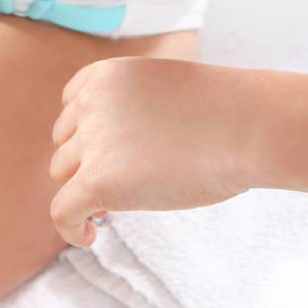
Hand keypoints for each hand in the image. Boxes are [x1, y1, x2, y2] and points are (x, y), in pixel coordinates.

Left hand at [47, 56, 253, 247]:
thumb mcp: (161, 88)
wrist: (244, 125)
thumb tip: (111, 153)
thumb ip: (130, 107)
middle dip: (86, 162)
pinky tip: (92, 235)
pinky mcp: (98, 181)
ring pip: (62, 175)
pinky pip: (63, 212)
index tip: (108, 153)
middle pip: (65, 142)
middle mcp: (92, 102)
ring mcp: (93, 141)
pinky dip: (72, 228)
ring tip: (113, 206)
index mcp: (107, 73)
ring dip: (83, 190)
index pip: (71, 104)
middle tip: (120, 182)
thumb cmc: (220, 110)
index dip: (86, 133)